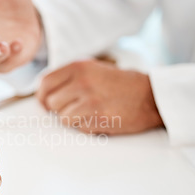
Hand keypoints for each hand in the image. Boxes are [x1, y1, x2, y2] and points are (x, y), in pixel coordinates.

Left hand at [36, 60, 163, 133]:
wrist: (151, 96)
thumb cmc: (122, 84)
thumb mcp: (94, 69)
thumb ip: (70, 77)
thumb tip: (45, 91)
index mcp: (79, 67)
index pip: (45, 83)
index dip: (42, 96)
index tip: (45, 103)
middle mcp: (81, 81)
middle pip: (51, 103)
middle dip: (60, 109)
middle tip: (76, 108)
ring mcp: (89, 100)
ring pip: (63, 118)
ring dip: (74, 119)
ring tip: (91, 113)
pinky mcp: (98, 117)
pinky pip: (78, 127)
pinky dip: (86, 127)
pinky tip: (100, 119)